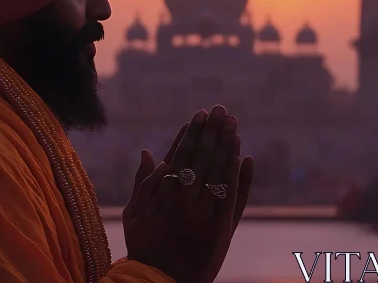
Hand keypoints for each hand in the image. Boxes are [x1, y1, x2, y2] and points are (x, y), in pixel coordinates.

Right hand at [122, 106, 254, 282]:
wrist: (162, 281)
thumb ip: (143, 182)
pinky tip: (243, 156)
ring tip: (233, 125)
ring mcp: (205, 214)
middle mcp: (184, 201)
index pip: (180, 155)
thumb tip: (148, 152)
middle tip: (220, 110)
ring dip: (227, 146)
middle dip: (212, 132)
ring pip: (219, 173)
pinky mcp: (221, 228)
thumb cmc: (144, 246)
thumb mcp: (135, 214)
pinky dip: (238, 176)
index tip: (199, 115)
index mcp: (162, 195)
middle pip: (202, 159)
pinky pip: (232, 196)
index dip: (191, 134)